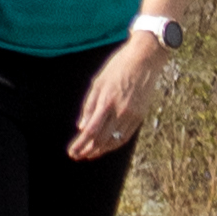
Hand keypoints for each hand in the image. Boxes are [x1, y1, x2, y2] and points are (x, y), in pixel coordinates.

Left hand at [67, 39, 166, 160]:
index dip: (80, 144)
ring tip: (89, 155)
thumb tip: (82, 127)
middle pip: (101, 139)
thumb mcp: (98, 82)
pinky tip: (106, 147)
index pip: (91, 131)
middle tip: (77, 156)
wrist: (144, 59)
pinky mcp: (140, 116)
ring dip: (100, 151)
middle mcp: (119, 111)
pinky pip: (125, 136)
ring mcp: (131, 115)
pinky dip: (114, 144)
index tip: (72, 152)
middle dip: (87, 150)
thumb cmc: (118, 67)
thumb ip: (89, 106)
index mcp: (106, 101)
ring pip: (114, 141)